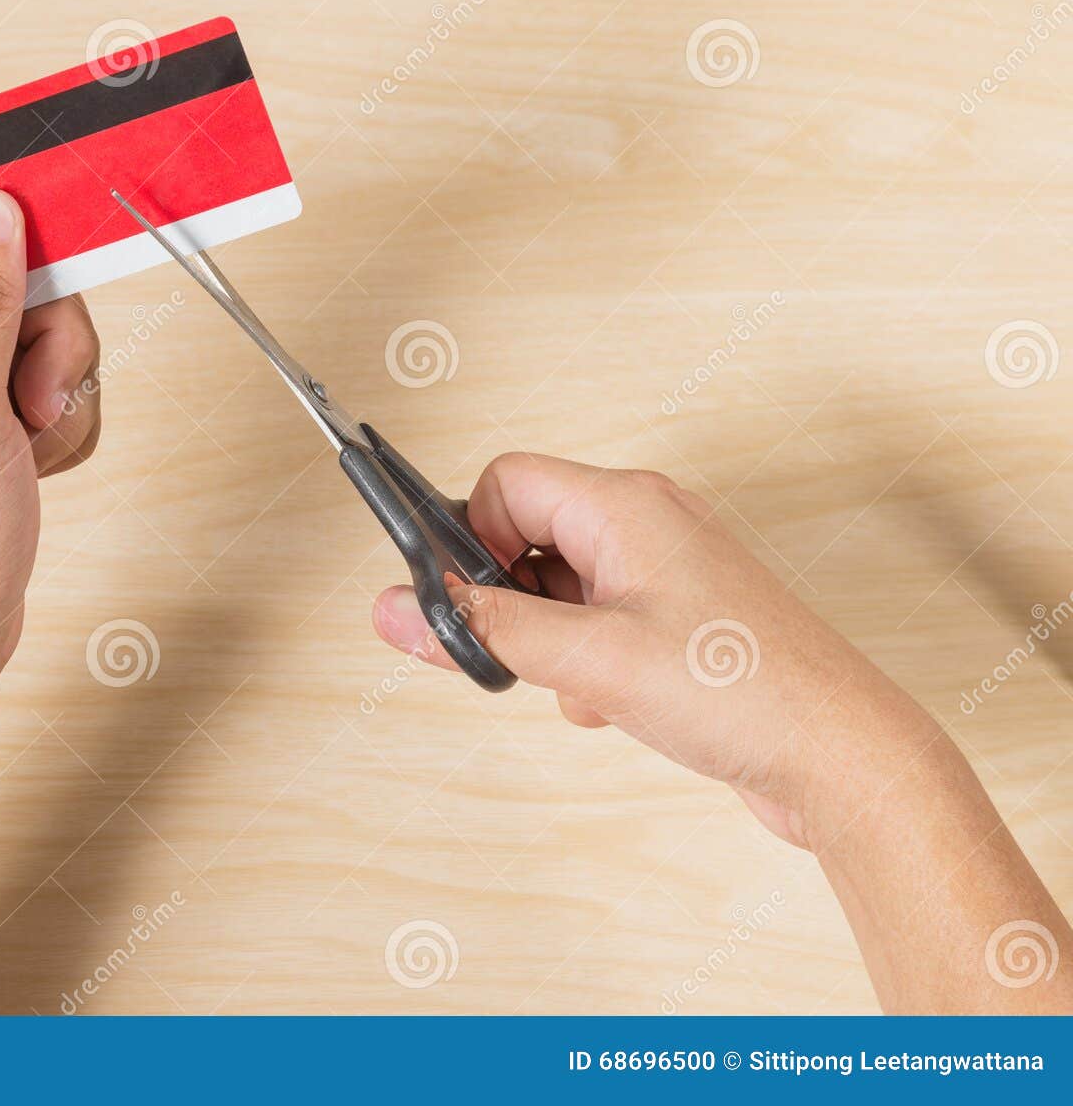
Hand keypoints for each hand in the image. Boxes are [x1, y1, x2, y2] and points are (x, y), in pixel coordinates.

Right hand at [371, 453, 939, 849]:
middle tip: (518, 655)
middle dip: (507, 603)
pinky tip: (617, 704)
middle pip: (526, 536)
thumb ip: (484, 630)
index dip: (470, 540)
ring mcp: (665, 574)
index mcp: (626, 505)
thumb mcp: (588, 660)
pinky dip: (585, 667)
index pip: (504, 483)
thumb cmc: (746, 692)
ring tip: (584, 685)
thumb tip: (399, 606)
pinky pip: (595, 627)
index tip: (460, 600)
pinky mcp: (678, 623)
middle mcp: (646, 525)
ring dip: (549, 644)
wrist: (841, 757)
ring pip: (557, 590)